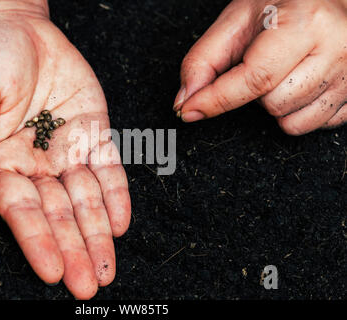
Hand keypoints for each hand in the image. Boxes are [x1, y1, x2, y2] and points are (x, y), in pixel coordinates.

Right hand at [0, 2, 130, 298]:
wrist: (14, 27)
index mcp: (2, 164)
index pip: (22, 212)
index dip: (38, 241)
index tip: (53, 271)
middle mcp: (36, 165)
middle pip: (59, 214)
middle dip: (75, 249)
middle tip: (89, 283)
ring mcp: (67, 150)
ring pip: (87, 199)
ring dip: (99, 232)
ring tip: (108, 264)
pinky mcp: (93, 131)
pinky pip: (108, 168)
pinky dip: (117, 194)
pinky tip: (121, 222)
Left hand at [174, 0, 346, 134]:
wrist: (331, 0)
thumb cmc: (284, 5)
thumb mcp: (238, 20)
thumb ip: (204, 59)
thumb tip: (185, 100)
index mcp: (304, 23)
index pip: (254, 77)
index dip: (216, 99)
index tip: (189, 111)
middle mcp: (336, 48)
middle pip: (272, 104)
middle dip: (255, 92)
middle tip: (265, 62)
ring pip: (292, 121)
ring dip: (276, 104)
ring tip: (285, 72)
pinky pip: (314, 126)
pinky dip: (298, 112)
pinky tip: (302, 84)